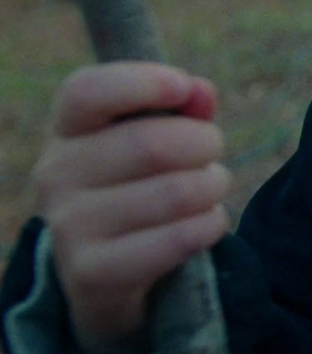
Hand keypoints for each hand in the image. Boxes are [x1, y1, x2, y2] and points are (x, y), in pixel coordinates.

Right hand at [32, 62, 231, 353]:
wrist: (104, 271)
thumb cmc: (139, 183)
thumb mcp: (156, 138)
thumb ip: (183, 109)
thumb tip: (201, 92)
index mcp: (67, 129)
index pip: (87, 91)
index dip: (145, 82)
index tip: (185, 87)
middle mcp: (56, 173)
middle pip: (152, 143)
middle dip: (205, 144)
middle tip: (211, 155)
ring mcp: (69, 225)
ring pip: (176, 193)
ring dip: (213, 187)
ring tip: (209, 190)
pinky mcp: (92, 271)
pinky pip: (179, 239)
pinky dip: (210, 225)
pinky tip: (205, 223)